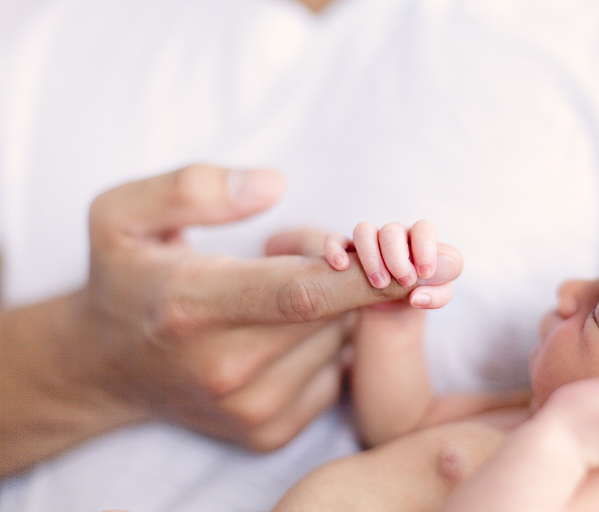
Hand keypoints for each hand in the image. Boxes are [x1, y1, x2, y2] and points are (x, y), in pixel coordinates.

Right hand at [2, 164, 463, 475]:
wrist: (108, 367)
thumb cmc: (127, 278)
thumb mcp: (123, 212)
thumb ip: (193, 188)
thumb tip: (273, 186)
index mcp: (192, 306)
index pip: (301, 293)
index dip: (372, 274)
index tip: (435, 256)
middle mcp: (225, 368)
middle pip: (334, 310)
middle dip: (345, 268)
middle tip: (304, 248)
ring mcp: (251, 409)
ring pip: (342, 340)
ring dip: (334, 305)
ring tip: (274, 292)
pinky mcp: (270, 432)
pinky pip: (337, 372)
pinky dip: (328, 342)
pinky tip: (280, 330)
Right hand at [323, 220, 460, 308]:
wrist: (395, 305)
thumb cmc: (420, 292)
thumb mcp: (436, 296)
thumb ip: (438, 294)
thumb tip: (418, 295)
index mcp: (418, 240)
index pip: (423, 228)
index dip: (425, 247)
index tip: (425, 273)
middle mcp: (394, 236)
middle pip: (392, 230)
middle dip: (397, 257)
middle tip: (404, 281)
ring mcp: (370, 242)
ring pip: (364, 230)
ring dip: (370, 256)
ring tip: (379, 283)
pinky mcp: (348, 252)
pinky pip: (336, 240)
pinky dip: (336, 250)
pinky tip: (341, 267)